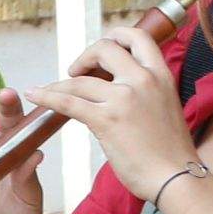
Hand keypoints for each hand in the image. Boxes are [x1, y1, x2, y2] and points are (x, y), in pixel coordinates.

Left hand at [29, 24, 199, 201]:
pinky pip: (68, 101)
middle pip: (104, 49)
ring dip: (60, 83)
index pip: (137, 36)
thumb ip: (145, 91)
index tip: (103, 47)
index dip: (115, 36)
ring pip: (80, 80)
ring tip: (51, 90)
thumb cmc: (171, 151)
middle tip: (76, 71)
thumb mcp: (166, 106)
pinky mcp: (106, 120)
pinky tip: (36, 95)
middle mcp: (143, 80)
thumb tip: (118, 87)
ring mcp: (124, 98)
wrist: (176, 177)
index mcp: (161, 75)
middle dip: (85, 57)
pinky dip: (48, 96)